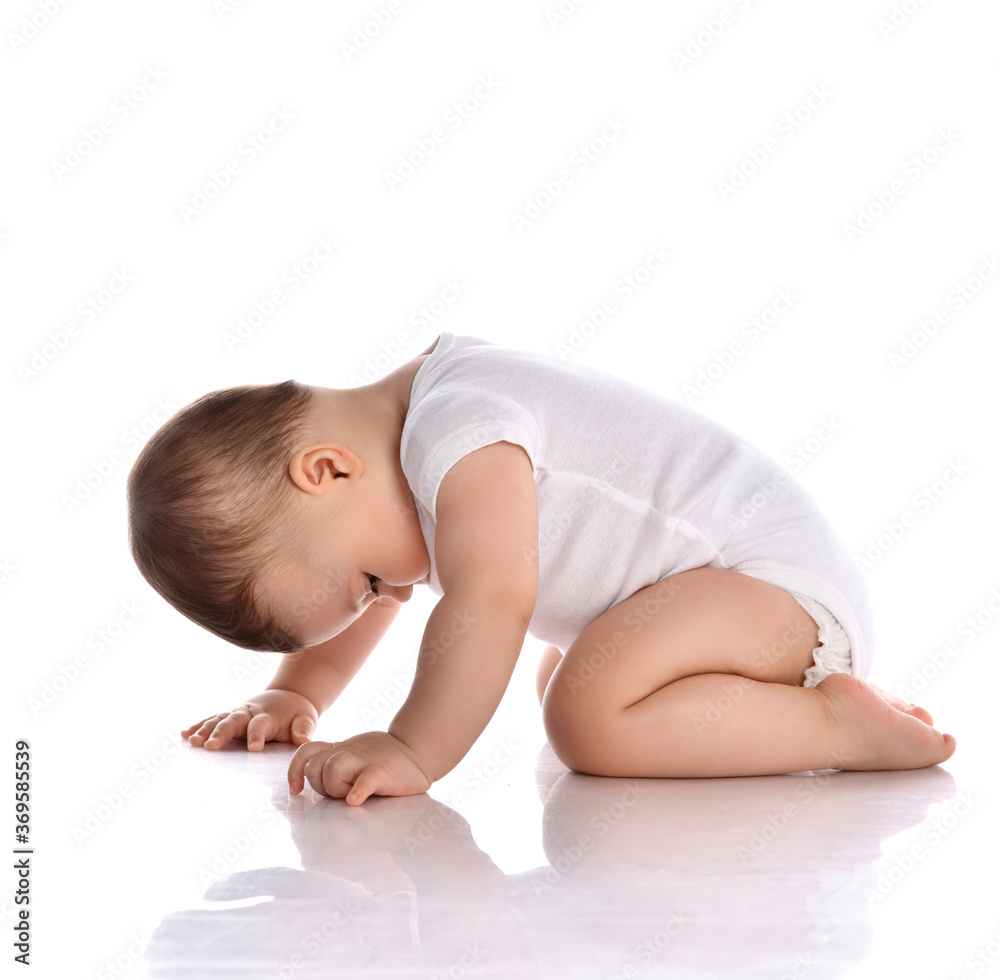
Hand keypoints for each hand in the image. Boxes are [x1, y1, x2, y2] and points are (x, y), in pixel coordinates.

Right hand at [181, 689, 318, 750]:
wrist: (289, 696)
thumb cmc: (297, 713)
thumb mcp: (306, 719)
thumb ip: (304, 729)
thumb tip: (304, 740)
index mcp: (268, 715)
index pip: (260, 725)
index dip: (257, 735)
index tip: (254, 748)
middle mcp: (249, 712)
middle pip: (233, 721)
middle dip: (222, 733)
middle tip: (211, 745)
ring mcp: (237, 713)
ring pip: (218, 719)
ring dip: (205, 730)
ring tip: (192, 741)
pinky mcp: (229, 716)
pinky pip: (212, 719)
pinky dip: (198, 725)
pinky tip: (184, 735)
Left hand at [288, 731, 431, 804]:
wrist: (419, 750)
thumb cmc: (385, 761)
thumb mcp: (357, 758)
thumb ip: (337, 767)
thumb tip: (314, 789)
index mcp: (340, 752)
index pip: (306, 753)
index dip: (295, 771)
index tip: (296, 790)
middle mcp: (348, 754)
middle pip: (314, 765)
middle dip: (318, 785)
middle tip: (338, 793)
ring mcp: (365, 762)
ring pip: (333, 768)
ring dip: (334, 787)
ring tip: (349, 796)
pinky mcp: (383, 772)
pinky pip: (365, 780)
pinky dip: (357, 790)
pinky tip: (356, 800)